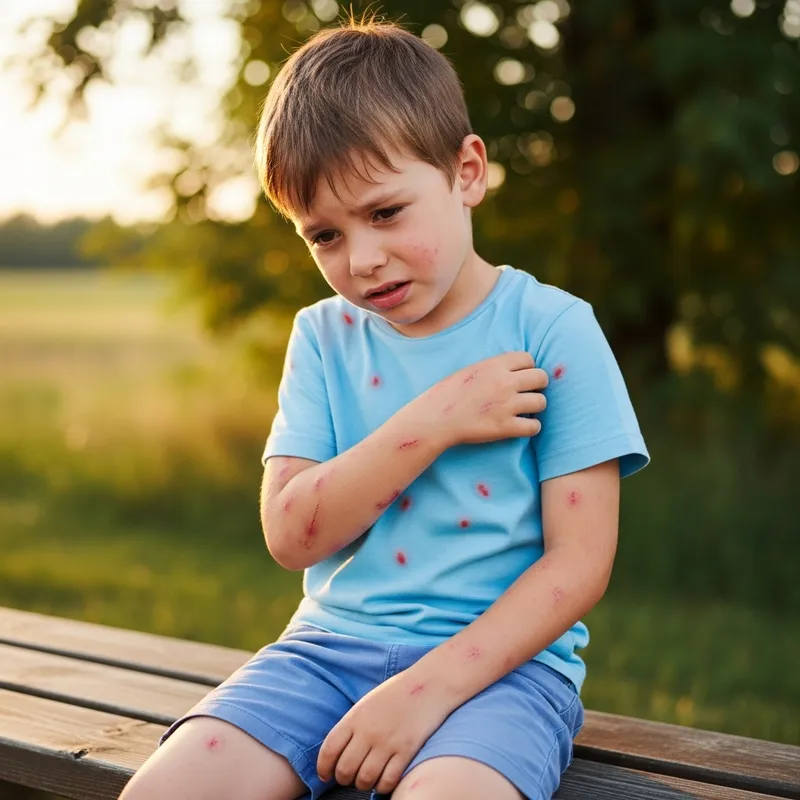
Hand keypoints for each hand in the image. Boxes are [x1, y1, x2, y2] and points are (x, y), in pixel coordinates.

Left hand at [317, 669, 454, 793]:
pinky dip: (382, 786)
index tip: (325, 774)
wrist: (430, 682)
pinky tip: (383, 780)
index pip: (329, 749)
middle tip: (348, 778)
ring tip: (366, 780)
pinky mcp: (407, 750)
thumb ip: (353, 725)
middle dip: (343, 778)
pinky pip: (388, 780)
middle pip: (345, 769)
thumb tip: (339, 751)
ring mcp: (388, 741)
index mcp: (355, 716)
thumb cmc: (398, 692)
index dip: (323, 767)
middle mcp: (369, 731)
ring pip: (365, 779)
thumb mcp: (368, 702)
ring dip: (363, 784)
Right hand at [419, 352, 547, 446]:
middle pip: (541, 378)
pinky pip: (534, 426)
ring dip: (535, 407)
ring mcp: (506, 405)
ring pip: (541, 402)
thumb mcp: (469, 370)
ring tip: (524, 411)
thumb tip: (513, 370)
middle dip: (537, 385)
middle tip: (527, 393)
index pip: (528, 358)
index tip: (521, 377)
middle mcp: (504, 382)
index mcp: (493, 365)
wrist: (433, 419)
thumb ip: (493, 368)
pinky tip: (521, 426)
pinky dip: (530, 428)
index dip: (527, 368)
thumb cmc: (446, 395)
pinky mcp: (505, 427)